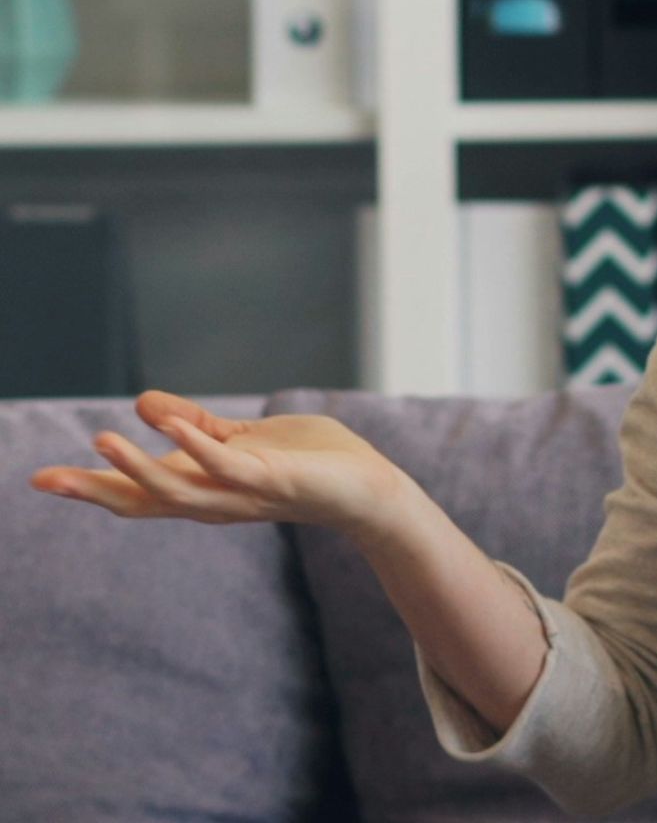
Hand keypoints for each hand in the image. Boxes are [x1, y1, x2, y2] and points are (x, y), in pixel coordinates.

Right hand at [29, 388, 413, 541]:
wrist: (368, 487)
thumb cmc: (308, 463)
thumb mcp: (241, 438)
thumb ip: (196, 424)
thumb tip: (142, 402)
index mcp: (204, 489)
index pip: (137, 492)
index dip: (91, 486)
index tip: (40, 478)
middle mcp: (215, 500)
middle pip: (143, 501)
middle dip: (94, 490)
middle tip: (45, 478)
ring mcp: (242, 493)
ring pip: (179, 489)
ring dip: (138, 466)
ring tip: (100, 439)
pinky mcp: (272, 479)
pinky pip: (229, 465)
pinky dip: (200, 446)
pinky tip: (173, 426)